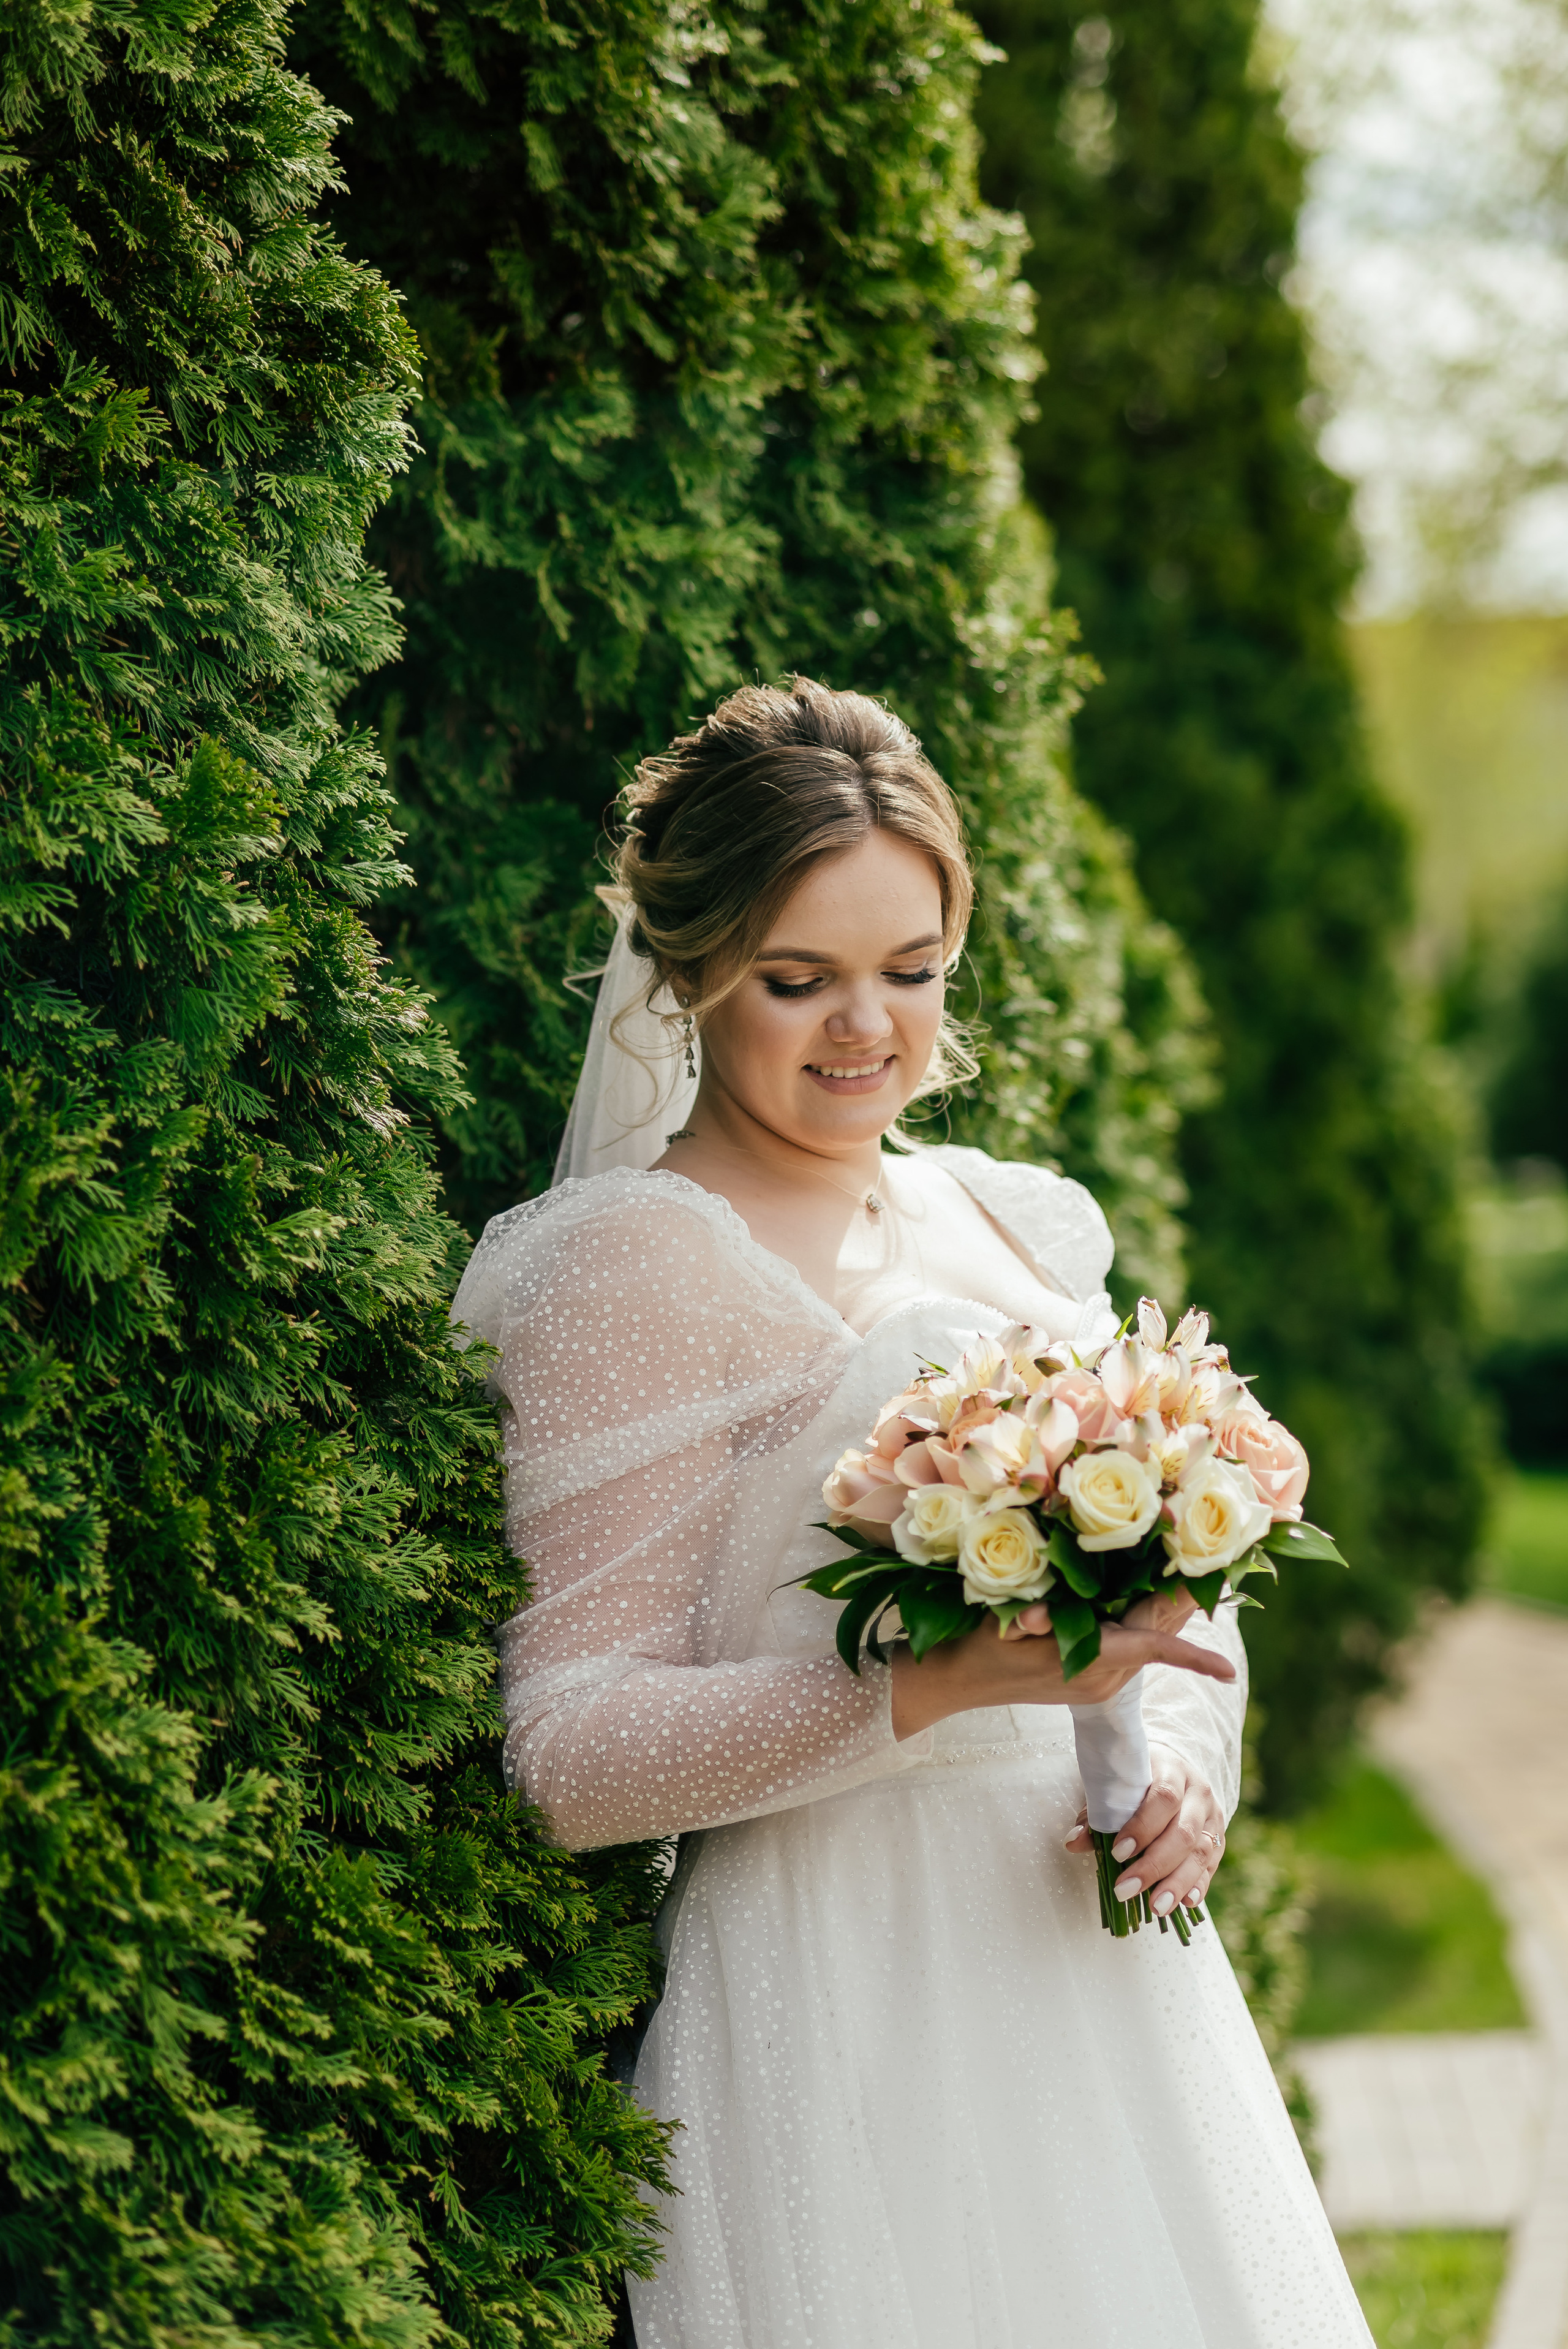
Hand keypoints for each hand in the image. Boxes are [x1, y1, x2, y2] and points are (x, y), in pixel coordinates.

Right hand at [889, 1585, 1234, 1739]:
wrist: (958, 1680)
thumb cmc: (979, 1644)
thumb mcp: (1003, 1622)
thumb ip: (1028, 1616)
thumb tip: (1038, 1615)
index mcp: (1089, 1664)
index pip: (1151, 1650)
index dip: (1191, 1657)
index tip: (1228, 1672)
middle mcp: (1104, 1680)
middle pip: (1157, 1635)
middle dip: (1184, 1604)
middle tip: (1218, 1568)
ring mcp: (1100, 1686)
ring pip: (1145, 1641)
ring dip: (1161, 1610)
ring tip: (1188, 1572)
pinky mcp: (1093, 1683)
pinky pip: (1130, 1649)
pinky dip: (1139, 1623)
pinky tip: (1142, 1594)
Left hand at [1063, 1741, 1226, 1915]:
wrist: (1174, 1769)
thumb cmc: (1138, 1780)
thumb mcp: (1117, 1786)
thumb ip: (1096, 1813)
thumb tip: (1073, 1842)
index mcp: (1171, 1770)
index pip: (1163, 1797)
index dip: (1142, 1827)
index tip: (1117, 1852)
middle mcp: (1198, 1792)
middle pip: (1183, 1832)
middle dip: (1154, 1865)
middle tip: (1126, 1889)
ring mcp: (1212, 1817)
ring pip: (1201, 1852)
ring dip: (1177, 1884)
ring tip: (1155, 1907)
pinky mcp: (1218, 1839)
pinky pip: (1211, 1865)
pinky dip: (1198, 1885)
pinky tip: (1186, 1903)